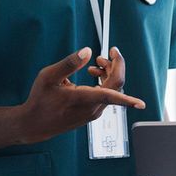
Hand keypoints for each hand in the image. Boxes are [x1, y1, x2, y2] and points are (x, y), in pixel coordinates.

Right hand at [21, 48, 145, 141]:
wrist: (34, 124)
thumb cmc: (40, 101)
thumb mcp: (49, 76)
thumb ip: (69, 63)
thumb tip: (87, 51)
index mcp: (84, 99)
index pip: (113, 96)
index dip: (129, 97)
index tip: (141, 103)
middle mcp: (92, 109)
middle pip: (116, 86)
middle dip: (114, 67)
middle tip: (104, 55)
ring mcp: (93, 113)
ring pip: (111, 91)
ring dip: (108, 74)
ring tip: (94, 65)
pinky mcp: (91, 114)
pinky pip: (105, 97)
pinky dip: (103, 84)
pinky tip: (91, 76)